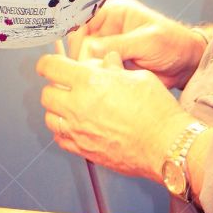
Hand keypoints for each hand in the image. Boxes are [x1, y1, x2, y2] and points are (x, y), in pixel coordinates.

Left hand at [37, 51, 191, 180]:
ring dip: (58, 110)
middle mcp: (78, 106)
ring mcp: (78, 131)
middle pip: (46, 94)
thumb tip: (107, 62)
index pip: (50, 67)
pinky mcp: (83, 150)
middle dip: (55, 87)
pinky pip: (60, 139)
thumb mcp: (139, 77)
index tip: (51, 65)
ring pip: (49, 118)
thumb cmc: (158, 112)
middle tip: (69, 86)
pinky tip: (79, 127)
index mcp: (90, 82)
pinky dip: (64, 131)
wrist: (166, 145)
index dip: (48, 63)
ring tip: (74, 108)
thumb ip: (115, 68)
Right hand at [67, 0, 206, 88]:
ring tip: (103, 76)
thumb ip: (119, 44)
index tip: (82, 54)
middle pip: (81, 42)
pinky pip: (98, 71)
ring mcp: (110, 48)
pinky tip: (106, 82)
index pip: (84, 21)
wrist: (187, 64)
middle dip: (84, 57)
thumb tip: (90, 50)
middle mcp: (108, 29)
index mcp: (114, 13)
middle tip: (93, 70)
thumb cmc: (174, 43)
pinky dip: (99, 78)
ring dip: (91, 69)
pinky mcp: (113, 64)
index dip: (79, 38)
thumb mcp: (147, 41)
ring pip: (87, 59)